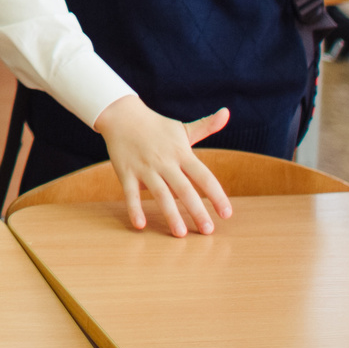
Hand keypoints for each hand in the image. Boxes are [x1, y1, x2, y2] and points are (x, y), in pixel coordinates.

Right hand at [91, 95, 232, 235]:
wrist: (122, 115)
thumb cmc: (157, 126)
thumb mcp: (182, 128)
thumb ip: (206, 125)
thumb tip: (227, 113)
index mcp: (181, 153)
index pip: (203, 176)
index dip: (216, 195)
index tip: (227, 213)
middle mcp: (165, 162)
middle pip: (184, 188)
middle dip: (197, 210)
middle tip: (208, 231)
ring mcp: (145, 168)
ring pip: (160, 193)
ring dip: (170, 214)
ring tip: (180, 234)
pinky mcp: (126, 172)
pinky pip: (130, 193)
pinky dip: (134, 208)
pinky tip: (140, 225)